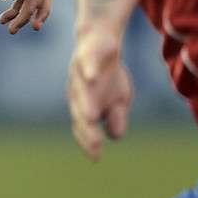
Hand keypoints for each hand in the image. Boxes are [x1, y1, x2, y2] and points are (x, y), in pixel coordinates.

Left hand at [67, 28, 131, 160]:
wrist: (102, 40)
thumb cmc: (108, 75)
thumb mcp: (119, 100)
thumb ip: (115, 119)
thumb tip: (114, 137)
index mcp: (84, 105)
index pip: (83, 126)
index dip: (88, 140)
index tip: (96, 157)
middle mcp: (78, 90)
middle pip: (80, 112)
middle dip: (87, 129)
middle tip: (95, 145)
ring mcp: (80, 72)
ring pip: (82, 89)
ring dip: (87, 103)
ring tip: (91, 117)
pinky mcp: (88, 53)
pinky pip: (88, 61)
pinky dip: (89, 69)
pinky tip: (91, 77)